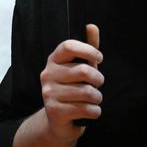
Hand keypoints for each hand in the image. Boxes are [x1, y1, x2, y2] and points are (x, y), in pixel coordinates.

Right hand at [40, 23, 103, 141]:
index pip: (69, 46)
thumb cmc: (73, 89)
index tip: (98, 58)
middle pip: (84, 71)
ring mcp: (49, 93)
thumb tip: (92, 26)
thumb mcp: (80, 67)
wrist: (58, 120)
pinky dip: (94, 112)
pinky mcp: (54, 110)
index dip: (88, 50)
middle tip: (96, 85)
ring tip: (92, 100)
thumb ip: (87, 48)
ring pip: (88, 92)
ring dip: (97, 99)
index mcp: (53, 60)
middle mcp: (47, 74)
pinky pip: (87, 109)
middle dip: (98, 80)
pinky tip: (88, 111)